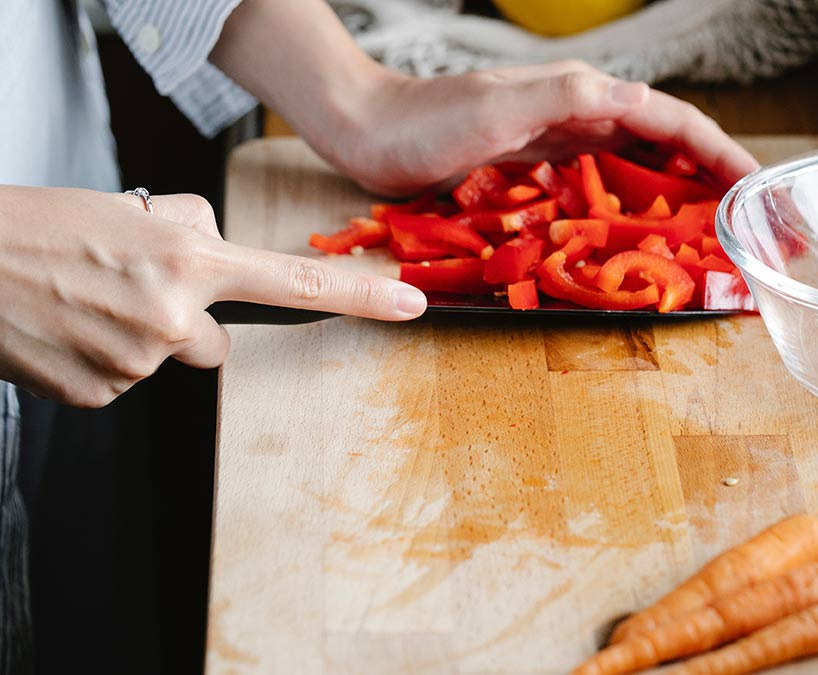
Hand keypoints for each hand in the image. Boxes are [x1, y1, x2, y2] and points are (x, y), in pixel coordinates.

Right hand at [0, 187, 425, 406]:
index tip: (411, 304)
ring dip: (134, 338)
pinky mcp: (101, 395)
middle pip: (214, 343)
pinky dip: (100, 360)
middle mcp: (174, 316)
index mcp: (190, 259)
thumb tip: (218, 254)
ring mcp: (137, 362)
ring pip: (163, 360)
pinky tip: (67, 331)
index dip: (361, 296)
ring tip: (82, 303)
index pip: (295, 284)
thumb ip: (194, 234)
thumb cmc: (40, 227)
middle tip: (124, 290)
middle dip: (185, 323)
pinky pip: (123, 382)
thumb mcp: (134, 210)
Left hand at [209, 0, 757, 196]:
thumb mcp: (496, 105)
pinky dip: (632, 213)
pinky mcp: (539, 171)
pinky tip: (642, 241)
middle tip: (747, 228)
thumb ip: (565, 99)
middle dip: (713, 181)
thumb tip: (638, 99)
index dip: (720, 155)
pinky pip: (603, 192)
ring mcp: (562, 145)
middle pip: (667, 148)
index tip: (755, 192)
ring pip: (640, 171)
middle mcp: (582, 118)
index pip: (673, 122)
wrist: (368, 130)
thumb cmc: (425, 119)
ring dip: (679, 202)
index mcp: (585, 98)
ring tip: (710, 242)